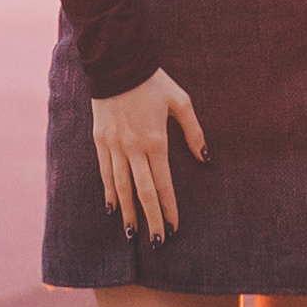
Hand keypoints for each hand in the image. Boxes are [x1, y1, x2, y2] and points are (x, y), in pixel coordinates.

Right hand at [91, 69, 206, 237]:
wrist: (117, 64)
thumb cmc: (153, 82)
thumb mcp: (180, 101)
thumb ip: (194, 131)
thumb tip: (206, 158)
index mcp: (155, 141)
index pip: (163, 185)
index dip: (169, 209)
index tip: (175, 228)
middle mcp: (133, 149)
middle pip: (142, 192)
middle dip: (150, 220)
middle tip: (158, 243)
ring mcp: (114, 146)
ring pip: (121, 187)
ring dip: (128, 212)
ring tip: (132, 234)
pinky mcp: (100, 141)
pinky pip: (105, 172)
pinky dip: (109, 192)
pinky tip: (113, 208)